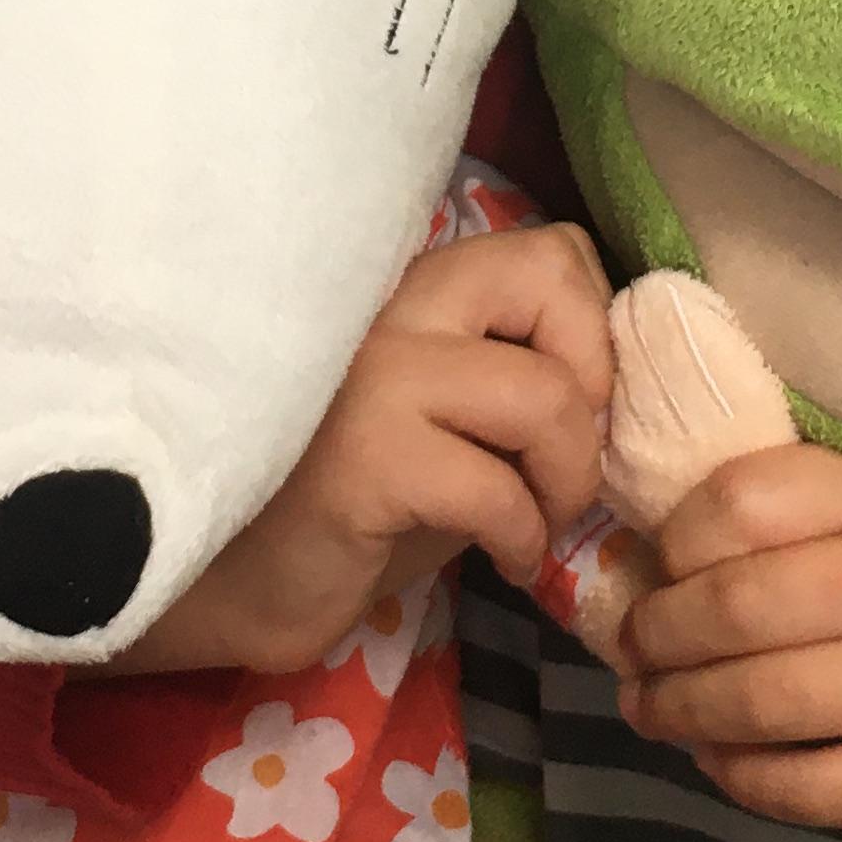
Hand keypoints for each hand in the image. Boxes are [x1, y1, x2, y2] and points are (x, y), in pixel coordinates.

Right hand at [113, 225, 613, 675]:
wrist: (225, 592)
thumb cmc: (345, 516)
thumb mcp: (445, 432)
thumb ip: (511, 391)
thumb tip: (615, 396)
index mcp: (411, 293)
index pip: (548, 250)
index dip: (588, 332)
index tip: (570, 410)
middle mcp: (389, 311)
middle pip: (549, 274)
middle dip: (593, 381)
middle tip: (564, 460)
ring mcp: (374, 378)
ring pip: (543, 393)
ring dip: (566, 478)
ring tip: (534, 523)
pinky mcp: (363, 460)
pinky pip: (496, 489)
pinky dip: (524, 536)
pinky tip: (503, 562)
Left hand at [619, 443, 841, 828]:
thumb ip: (778, 518)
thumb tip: (635, 564)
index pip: (743, 501)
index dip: (673, 539)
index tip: (658, 566)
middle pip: (735, 608)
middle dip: (655, 637)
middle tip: (633, 650)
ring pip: (759, 704)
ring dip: (677, 709)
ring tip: (650, 706)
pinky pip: (803, 789)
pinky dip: (736, 774)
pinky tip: (717, 755)